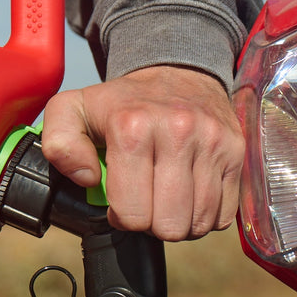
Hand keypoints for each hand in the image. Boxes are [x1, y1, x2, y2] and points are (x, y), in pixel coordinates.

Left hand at [39, 65, 243, 241]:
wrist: (177, 71)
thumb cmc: (122, 102)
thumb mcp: (73, 110)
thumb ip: (59, 143)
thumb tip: (86, 178)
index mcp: (132, 127)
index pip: (131, 213)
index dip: (122, 216)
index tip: (122, 199)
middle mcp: (177, 132)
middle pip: (168, 225)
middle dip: (152, 223)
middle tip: (146, 200)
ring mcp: (212, 142)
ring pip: (199, 223)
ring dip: (180, 221)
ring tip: (167, 198)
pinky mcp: (237, 151)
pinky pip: (224, 214)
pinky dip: (206, 214)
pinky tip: (190, 195)